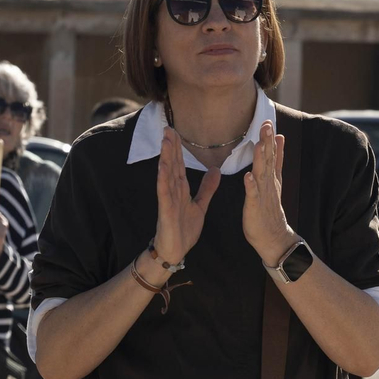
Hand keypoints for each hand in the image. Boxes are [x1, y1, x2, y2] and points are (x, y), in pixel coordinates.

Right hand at [154, 128, 220, 267]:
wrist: (175, 251)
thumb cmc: (184, 229)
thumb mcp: (200, 205)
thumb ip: (207, 188)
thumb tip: (215, 170)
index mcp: (181, 189)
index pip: (180, 165)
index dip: (179, 148)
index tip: (176, 132)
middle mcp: (173, 191)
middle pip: (172, 165)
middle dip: (170, 147)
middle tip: (168, 127)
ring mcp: (168, 199)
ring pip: (167, 175)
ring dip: (166, 157)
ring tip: (165, 141)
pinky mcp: (166, 210)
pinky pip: (164, 192)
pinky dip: (163, 179)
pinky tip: (163, 167)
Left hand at [244, 120, 296, 267]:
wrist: (274, 236)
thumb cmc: (269, 208)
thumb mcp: (274, 180)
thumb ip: (277, 159)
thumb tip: (280, 139)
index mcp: (271, 177)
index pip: (272, 154)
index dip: (270, 139)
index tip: (268, 122)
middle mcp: (269, 183)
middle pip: (268, 160)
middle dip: (267, 142)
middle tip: (266, 125)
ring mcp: (263, 194)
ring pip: (262, 173)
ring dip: (261, 159)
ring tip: (259, 144)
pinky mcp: (256, 207)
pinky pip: (253, 195)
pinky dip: (251, 186)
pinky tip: (248, 176)